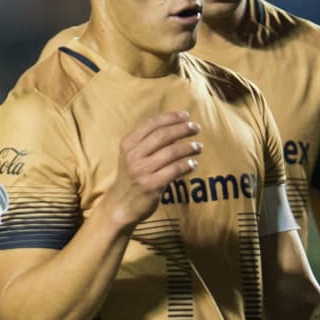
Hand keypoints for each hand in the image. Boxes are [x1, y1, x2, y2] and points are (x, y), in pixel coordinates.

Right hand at [101, 111, 202, 228]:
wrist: (121, 205)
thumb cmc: (132, 176)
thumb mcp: (133, 155)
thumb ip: (148, 141)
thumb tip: (176, 125)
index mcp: (128, 144)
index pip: (151, 124)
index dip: (170, 117)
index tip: (186, 115)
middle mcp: (132, 156)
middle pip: (163, 136)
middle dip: (182, 129)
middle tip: (196, 128)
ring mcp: (141, 171)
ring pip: (171, 152)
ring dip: (188, 147)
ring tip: (198, 147)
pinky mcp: (150, 186)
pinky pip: (174, 171)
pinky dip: (186, 165)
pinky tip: (193, 164)